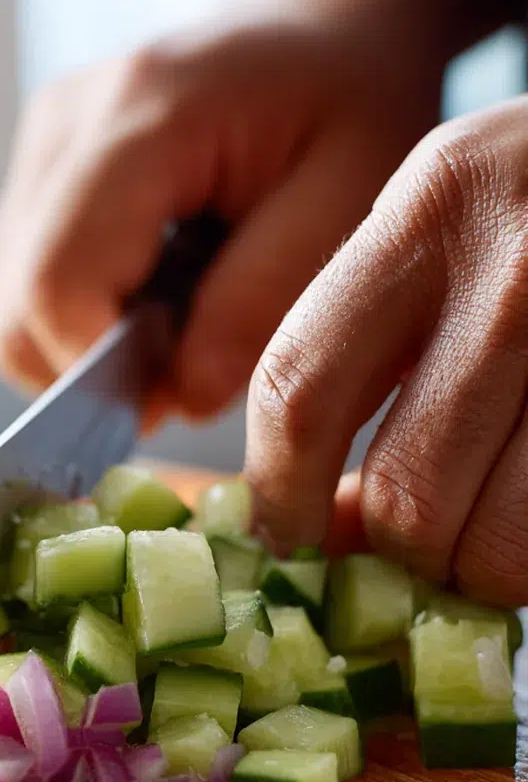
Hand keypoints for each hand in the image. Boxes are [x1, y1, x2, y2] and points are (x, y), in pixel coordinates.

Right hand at [0, 0, 450, 426]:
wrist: (319, 30)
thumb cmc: (350, 101)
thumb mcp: (350, 196)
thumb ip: (261, 301)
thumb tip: (182, 395)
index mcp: (141, 119)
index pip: (54, 286)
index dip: (95, 372)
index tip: (165, 397)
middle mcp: (63, 128)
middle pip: (10, 312)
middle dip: (82, 374)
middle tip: (173, 370)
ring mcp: (37, 150)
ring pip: (1, 308)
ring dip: (71, 351)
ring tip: (161, 326)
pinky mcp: (31, 178)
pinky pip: (10, 287)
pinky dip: (63, 322)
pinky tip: (134, 301)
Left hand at [246, 96, 527, 607]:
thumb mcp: (451, 225)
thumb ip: (367, 351)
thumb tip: (317, 530)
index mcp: (436, 209)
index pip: (302, 394)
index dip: (279, 496)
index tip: (283, 544)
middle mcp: (524, 268)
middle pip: (406, 495)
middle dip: (398, 554)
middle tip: (409, 549)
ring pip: (498, 544)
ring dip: (478, 572)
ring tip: (482, 539)